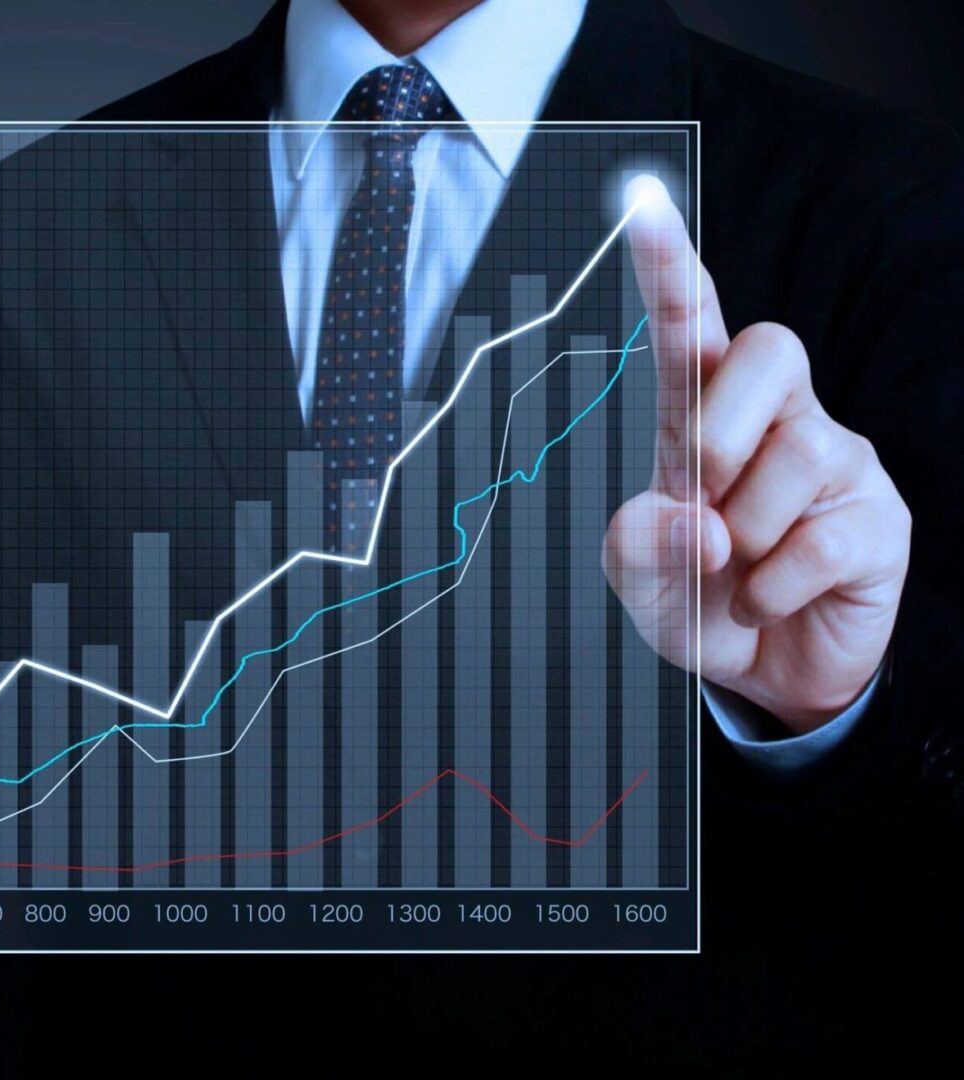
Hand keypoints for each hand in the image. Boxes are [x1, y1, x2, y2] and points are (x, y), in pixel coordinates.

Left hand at [602, 178, 910, 732]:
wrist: (763, 672)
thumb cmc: (696, 598)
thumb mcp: (638, 578)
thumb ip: (638, 545)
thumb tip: (691, 520)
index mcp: (705, 415)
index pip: (693, 329)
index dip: (672, 270)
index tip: (641, 207)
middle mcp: (777, 420)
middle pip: (774, 349)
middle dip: (726, 422)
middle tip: (705, 491)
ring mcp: (836, 462)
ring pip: (795, 457)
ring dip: (746, 533)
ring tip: (740, 568)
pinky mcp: (879, 519)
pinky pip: (820, 541)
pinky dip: (775, 587)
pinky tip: (772, 597)